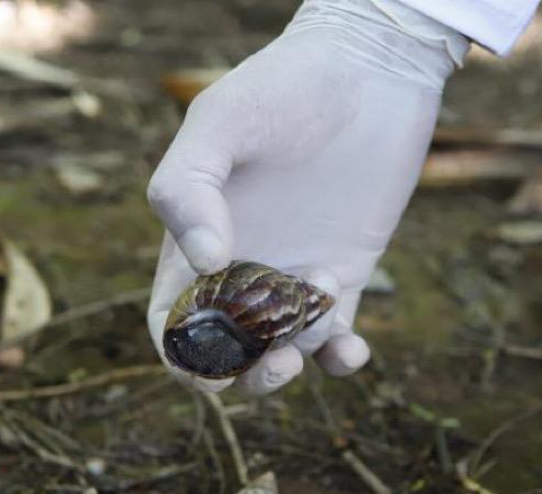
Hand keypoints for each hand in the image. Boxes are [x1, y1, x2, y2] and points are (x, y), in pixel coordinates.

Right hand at [146, 0, 468, 392]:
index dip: (182, 358)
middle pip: (229, 351)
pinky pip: (337, 335)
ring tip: (321, 318)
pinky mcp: (346, 272)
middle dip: (247, 375)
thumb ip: (190, 190)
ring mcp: (294, 272)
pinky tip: (353, 348)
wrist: (368, 70)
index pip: (173, 321)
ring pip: (284, 351)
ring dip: (297, 359)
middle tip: (278, 362)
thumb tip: (207, 266)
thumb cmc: (281, 87)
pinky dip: (342, 356)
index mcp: (194, 241)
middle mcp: (242, 266)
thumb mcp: (219, 124)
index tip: (208, 375)